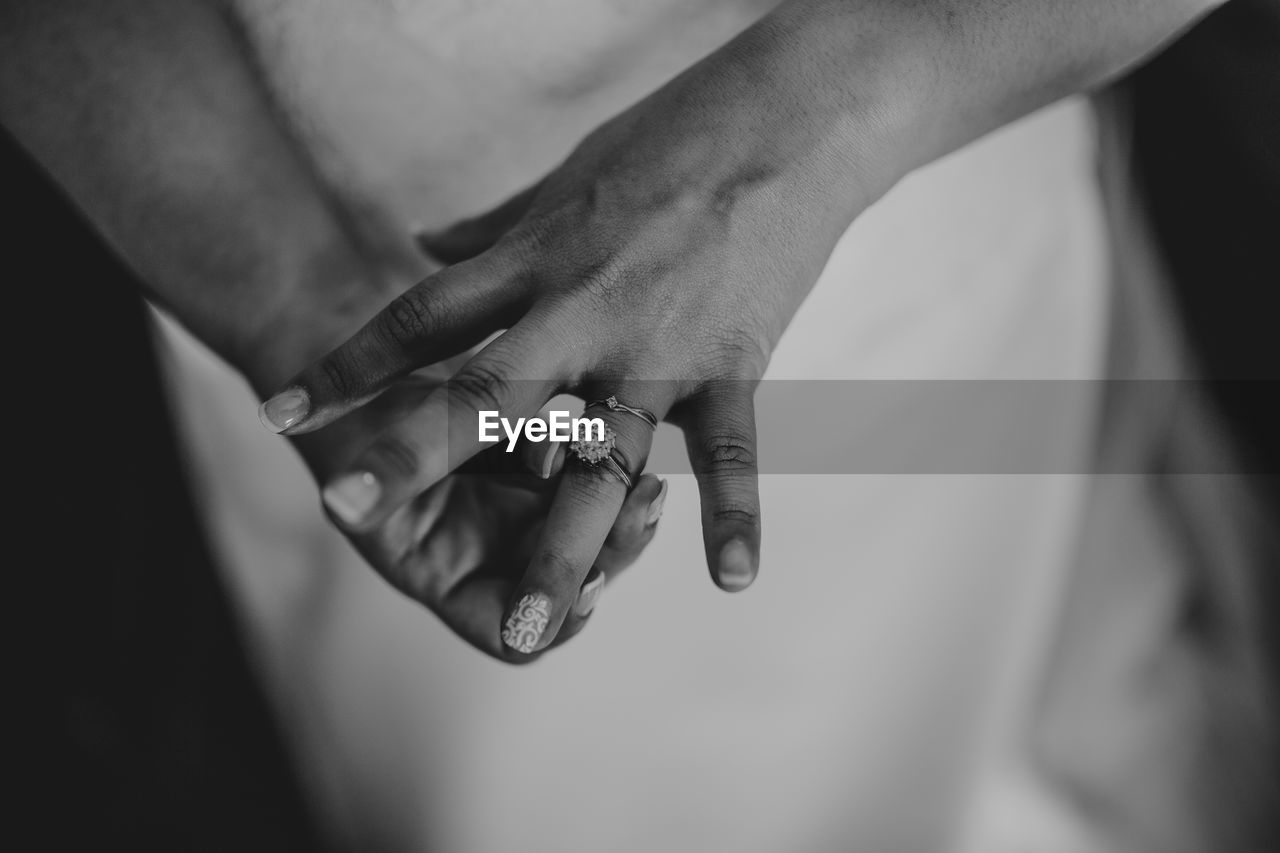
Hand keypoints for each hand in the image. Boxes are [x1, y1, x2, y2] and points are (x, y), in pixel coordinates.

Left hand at [257, 11, 886, 655]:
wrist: (787, 118)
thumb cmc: (672, 138)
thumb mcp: (565, 178)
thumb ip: (492, 231)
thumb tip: (423, 246)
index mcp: (536, 263)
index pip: (421, 318)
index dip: (349, 365)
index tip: (281, 413)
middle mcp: (582, 312)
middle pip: (482, 393)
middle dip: (411, 453)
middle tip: (343, 511)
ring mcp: (656, 348)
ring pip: (597, 459)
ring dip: (565, 549)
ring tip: (529, 629)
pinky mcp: (731, 364)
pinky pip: (731, 453)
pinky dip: (735, 517)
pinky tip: (731, 581)